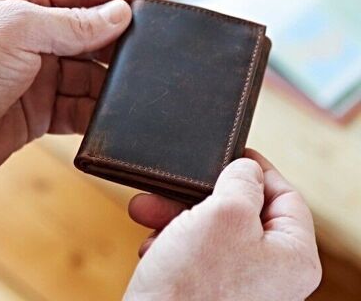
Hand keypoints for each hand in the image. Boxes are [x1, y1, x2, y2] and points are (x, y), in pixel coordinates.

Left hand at [0, 0, 163, 182]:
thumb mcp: (18, 30)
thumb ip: (74, 23)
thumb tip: (119, 14)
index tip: (154, 1)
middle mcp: (31, 31)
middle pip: (91, 30)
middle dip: (119, 40)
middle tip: (150, 49)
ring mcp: (38, 71)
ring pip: (90, 72)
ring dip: (109, 81)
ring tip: (131, 87)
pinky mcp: (41, 107)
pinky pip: (80, 106)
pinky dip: (95, 111)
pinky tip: (107, 114)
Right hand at [126, 149, 321, 300]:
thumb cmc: (193, 286)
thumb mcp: (225, 214)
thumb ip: (243, 181)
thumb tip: (246, 169)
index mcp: (291, 256)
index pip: (286, 196)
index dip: (259, 169)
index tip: (235, 153)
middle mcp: (269, 270)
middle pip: (241, 209)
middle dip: (201, 193)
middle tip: (175, 183)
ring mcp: (238, 280)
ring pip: (211, 226)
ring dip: (177, 214)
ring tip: (148, 210)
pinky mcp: (209, 287)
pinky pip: (195, 248)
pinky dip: (172, 238)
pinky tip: (153, 244)